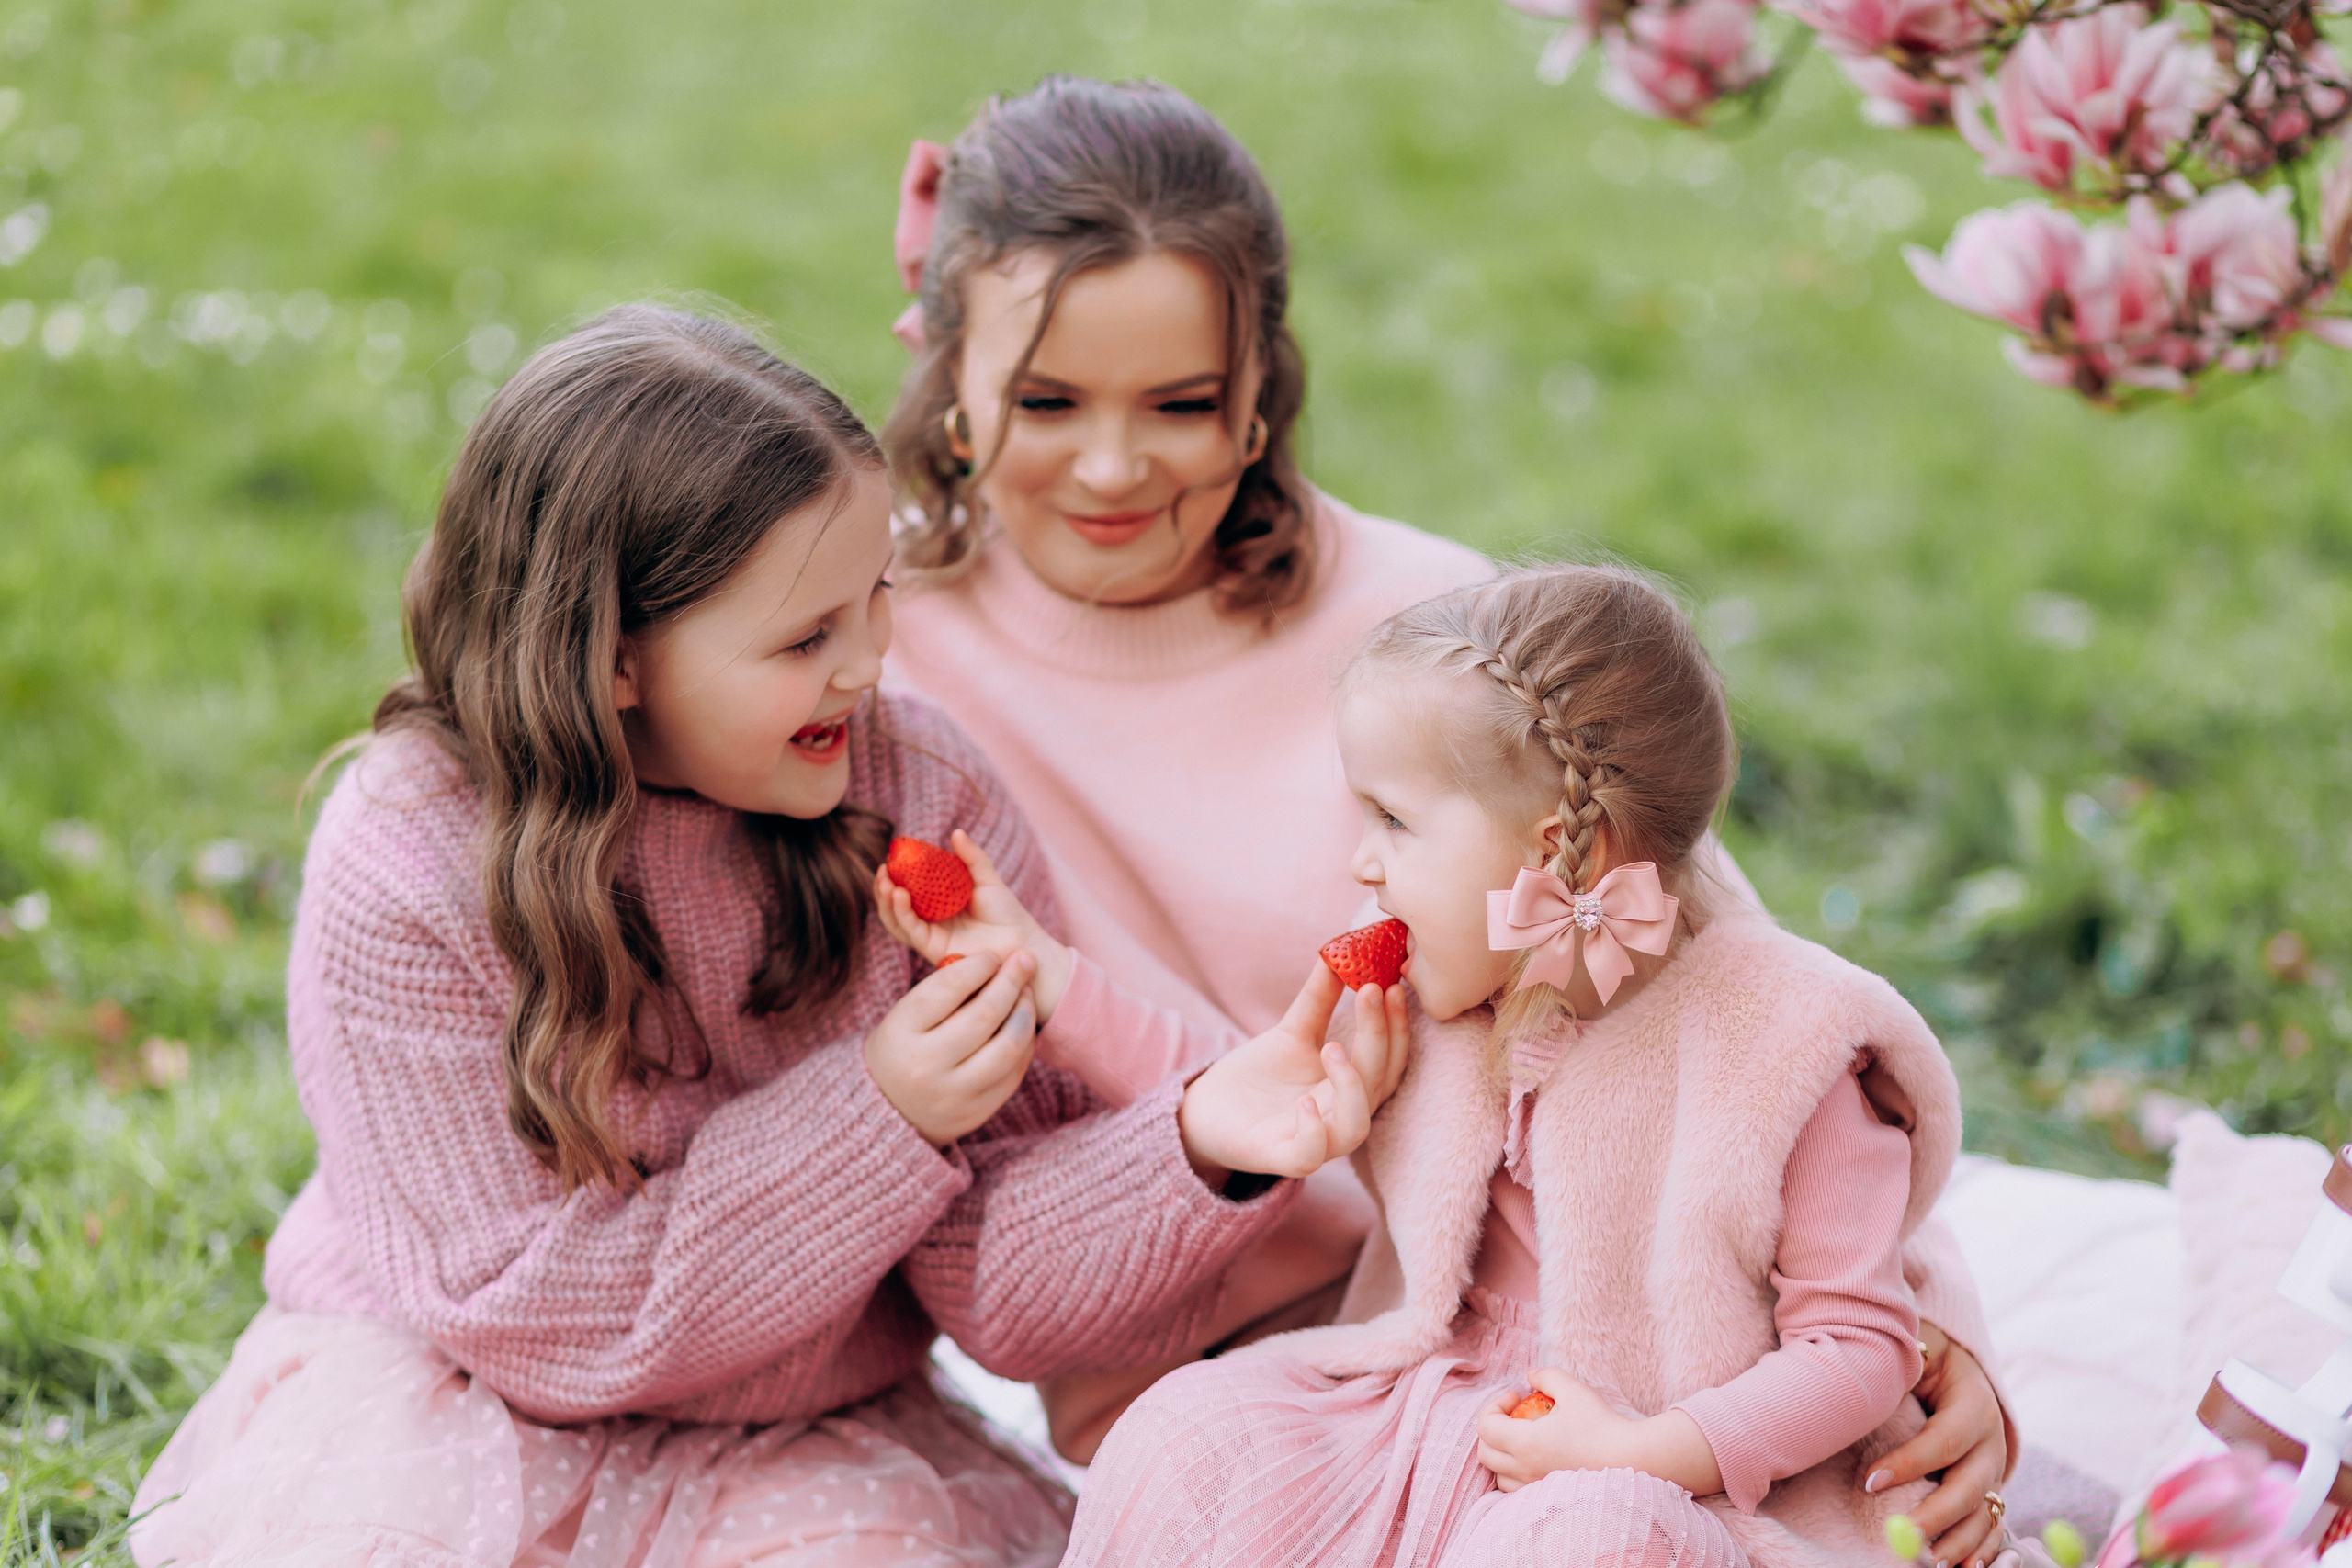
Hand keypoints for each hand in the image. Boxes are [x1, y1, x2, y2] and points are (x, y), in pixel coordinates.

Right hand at [863, 948, 1038, 1144]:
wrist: (888, 1109)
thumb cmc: (903, 1046)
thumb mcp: (904, 1016)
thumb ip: (943, 992)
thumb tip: (997, 963)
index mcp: (900, 1032)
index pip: (948, 987)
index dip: (979, 965)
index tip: (993, 956)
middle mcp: (925, 1065)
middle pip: (984, 1014)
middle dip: (1011, 981)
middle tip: (1024, 962)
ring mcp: (953, 1093)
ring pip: (1007, 1046)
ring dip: (1025, 1012)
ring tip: (1027, 993)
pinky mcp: (976, 1111)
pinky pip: (1014, 1072)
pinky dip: (1025, 1043)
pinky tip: (1023, 1025)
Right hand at [874, 830, 1073, 1021]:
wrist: (1021, 943)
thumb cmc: (1007, 913)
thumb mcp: (987, 880)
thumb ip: (972, 858)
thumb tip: (956, 832)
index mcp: (938, 904)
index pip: (907, 889)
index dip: (894, 876)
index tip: (888, 858)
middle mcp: (930, 921)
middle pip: (895, 906)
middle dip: (883, 889)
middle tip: (882, 870)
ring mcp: (931, 936)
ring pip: (897, 920)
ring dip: (886, 902)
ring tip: (886, 883)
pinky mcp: (933, 949)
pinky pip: (911, 932)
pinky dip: (902, 914)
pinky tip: (900, 896)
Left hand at [1176, 962, 1408, 1181]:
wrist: (1206, 1110)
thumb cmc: (1257, 1075)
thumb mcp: (1292, 1032)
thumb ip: (1318, 999)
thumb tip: (1338, 953)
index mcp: (1349, 1087)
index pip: (1388, 1058)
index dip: (1395, 1024)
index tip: (1391, 984)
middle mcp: (1340, 1115)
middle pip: (1378, 1083)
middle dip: (1380, 1037)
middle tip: (1371, 992)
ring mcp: (1314, 1141)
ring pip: (1355, 1127)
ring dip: (1353, 1087)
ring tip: (1334, 1047)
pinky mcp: (1280, 1157)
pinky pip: (1310, 1157)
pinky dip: (1314, 1132)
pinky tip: (1304, 1102)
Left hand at [1475, 1369, 1722, 1495]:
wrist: (1635, 1460)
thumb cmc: (1603, 1423)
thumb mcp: (1574, 1389)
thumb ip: (1547, 1376)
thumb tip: (1529, 1376)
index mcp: (1525, 1444)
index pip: (1485, 1427)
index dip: (1494, 1406)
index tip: (1517, 1397)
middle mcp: (1525, 1471)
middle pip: (1485, 1454)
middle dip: (1493, 1430)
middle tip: (1516, 1415)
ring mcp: (1536, 1489)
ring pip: (1499, 1476)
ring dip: (1503, 1455)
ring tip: (1525, 1438)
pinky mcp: (1550, 1500)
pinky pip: (1518, 1491)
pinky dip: (1517, 1475)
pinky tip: (1539, 1459)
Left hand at [1864, 1325, 2009, 1567]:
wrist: (1953, 1366)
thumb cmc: (1921, 1362)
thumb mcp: (1911, 1358)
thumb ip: (1892, 1374)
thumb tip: (1852, 1386)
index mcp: (1974, 1402)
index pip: (1944, 1438)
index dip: (1910, 1462)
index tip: (1869, 1481)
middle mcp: (1991, 1440)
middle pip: (1970, 1484)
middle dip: (1937, 1514)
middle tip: (1903, 1535)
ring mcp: (1996, 1469)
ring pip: (1984, 1512)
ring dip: (1960, 1541)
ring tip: (1931, 1562)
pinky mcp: (1992, 1490)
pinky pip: (1992, 1525)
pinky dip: (1982, 1550)